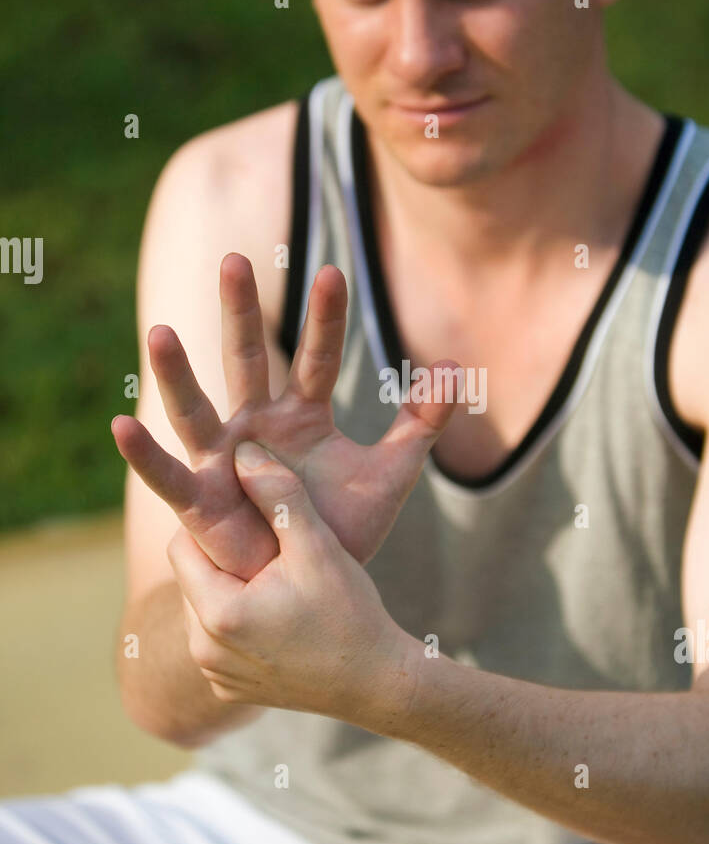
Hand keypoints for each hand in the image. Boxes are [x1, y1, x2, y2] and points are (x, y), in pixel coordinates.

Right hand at [112, 254, 460, 579]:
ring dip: (177, 371)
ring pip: (196, 407)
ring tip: (161, 332)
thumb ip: (419, 423)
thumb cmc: (342, 527)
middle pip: (246, 358)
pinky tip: (119, 426)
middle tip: (235, 258)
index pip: (317, 356)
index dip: (325, 318)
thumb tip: (454, 368)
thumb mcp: (390, 474)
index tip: (332, 272)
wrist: (311, 585)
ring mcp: (223, 458)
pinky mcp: (201, 500)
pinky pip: (169, 475)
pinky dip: (144, 454)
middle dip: (240, 312)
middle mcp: (255, 424)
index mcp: (301, 413)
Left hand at [167, 441, 413, 725]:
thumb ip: (279, 495)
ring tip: (274, 580)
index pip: (182, 547)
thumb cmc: (351, 613)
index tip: (246, 518)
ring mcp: (215, 676)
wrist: (378, 685)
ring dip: (229, 590)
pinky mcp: (229, 691)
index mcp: (218, 613)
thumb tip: (243, 450)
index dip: (212, 526)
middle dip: (221, 559)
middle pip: (191, 579)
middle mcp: (204, 651)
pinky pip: (218, 643)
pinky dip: (239, 626)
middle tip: (265, 547)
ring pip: (203, 610)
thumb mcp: (317, 546)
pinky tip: (279, 616)